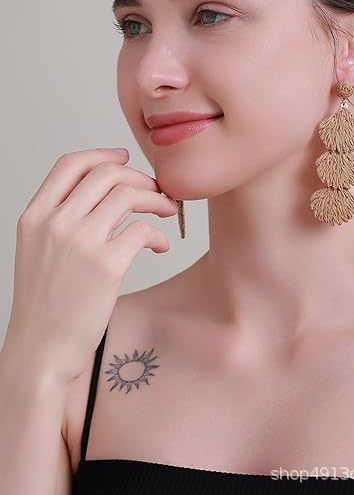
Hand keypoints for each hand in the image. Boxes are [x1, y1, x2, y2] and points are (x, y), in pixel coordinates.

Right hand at [2, 148, 177, 385]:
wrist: (41, 348)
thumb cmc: (46, 303)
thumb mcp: (40, 251)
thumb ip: (63, 220)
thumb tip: (105, 197)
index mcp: (35, 216)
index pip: (70, 164)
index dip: (103, 154)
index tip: (126, 157)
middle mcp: (55, 222)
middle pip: (107, 174)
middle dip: (140, 177)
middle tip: (157, 191)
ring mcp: (80, 242)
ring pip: (129, 195)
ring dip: (157, 199)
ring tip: (168, 211)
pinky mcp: (106, 265)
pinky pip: (143, 230)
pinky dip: (159, 234)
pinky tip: (161, 246)